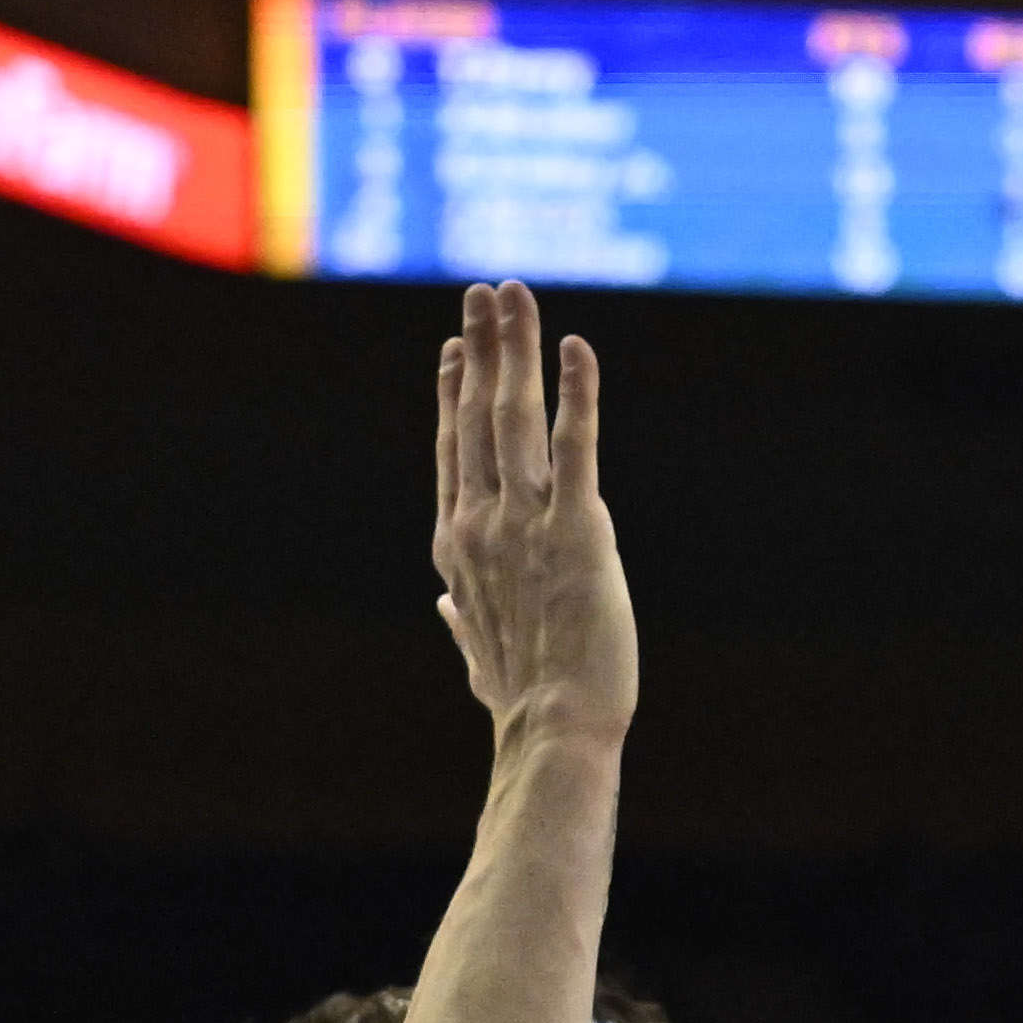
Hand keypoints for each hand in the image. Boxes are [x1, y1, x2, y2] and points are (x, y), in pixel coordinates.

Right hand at [430, 285, 633, 753]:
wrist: (555, 728)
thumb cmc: (524, 699)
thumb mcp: (480, 654)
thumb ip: (462, 619)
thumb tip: (444, 602)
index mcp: (458, 545)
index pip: (452, 452)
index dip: (453, 395)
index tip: (455, 350)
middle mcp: (482, 522)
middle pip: (477, 417)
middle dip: (481, 349)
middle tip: (482, 294)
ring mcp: (525, 521)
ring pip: (515, 416)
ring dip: (514, 349)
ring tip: (511, 296)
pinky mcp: (577, 529)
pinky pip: (577, 445)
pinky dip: (577, 391)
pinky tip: (576, 347)